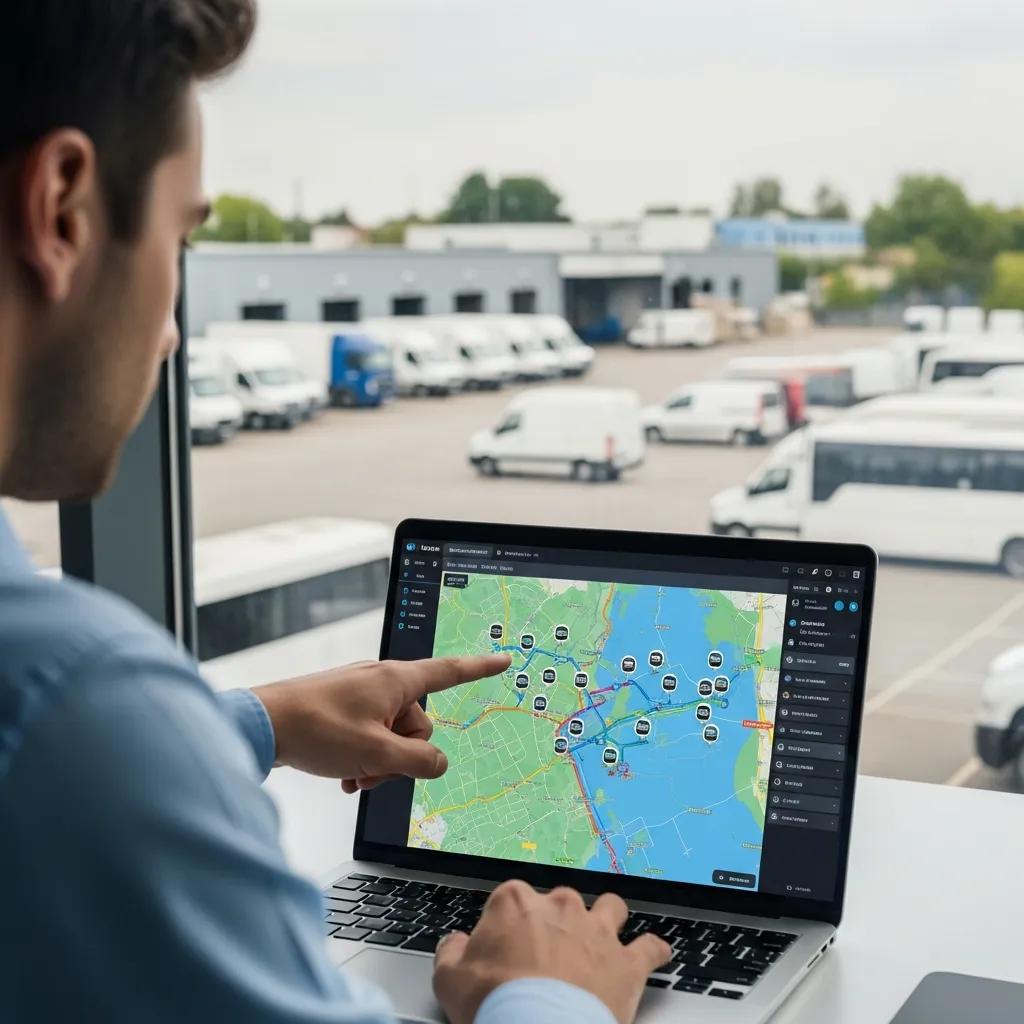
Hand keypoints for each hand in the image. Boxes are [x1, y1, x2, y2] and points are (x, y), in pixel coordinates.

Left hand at [252, 654, 509, 790]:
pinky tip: (345, 776)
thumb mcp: (378, 754)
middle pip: (419, 722)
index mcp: (398, 680)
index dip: (480, 668)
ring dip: (380, 762)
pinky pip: (370, 735)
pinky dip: (363, 757)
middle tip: (374, 770)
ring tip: (354, 775)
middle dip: (403, 754)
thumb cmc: (316, 729)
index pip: (451, 671)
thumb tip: (438, 763)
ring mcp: (362, 694)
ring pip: (392, 735)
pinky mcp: (344, 707)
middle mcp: (383, 681)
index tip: (504, 659)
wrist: (263, 724)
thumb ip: (419, 761)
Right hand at [433, 881, 670, 1023]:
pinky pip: (650, 948)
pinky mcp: (626, 962)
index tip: (506, 949)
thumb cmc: (495, 1004)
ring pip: (610, 908)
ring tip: (603, 939)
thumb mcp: (450, 979)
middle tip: (548, 954)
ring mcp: (596, 931)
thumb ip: (452, 952)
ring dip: (607, 921)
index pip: (512, 900)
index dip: (508, 926)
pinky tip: (655, 953)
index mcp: (516, 902)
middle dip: (557, 922)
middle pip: (560, 902)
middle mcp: (560, 906)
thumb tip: (456, 943)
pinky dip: (653, 951)